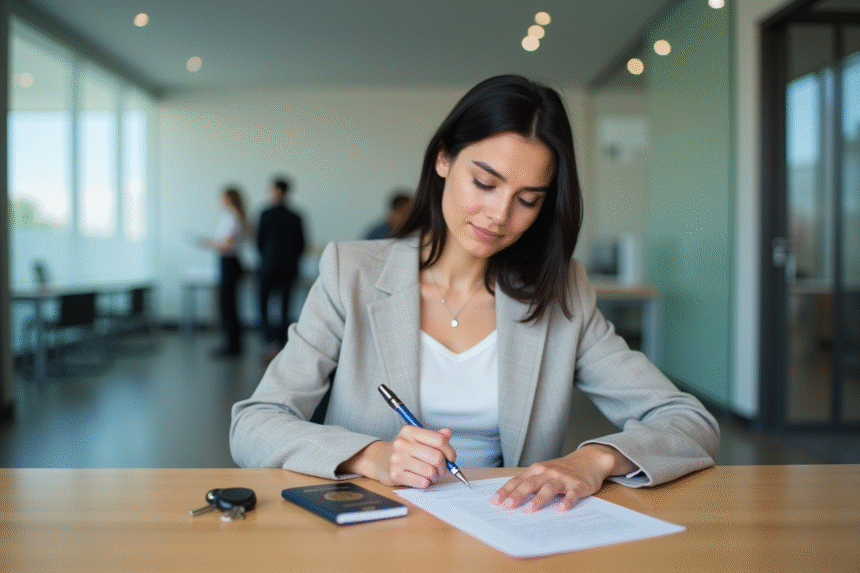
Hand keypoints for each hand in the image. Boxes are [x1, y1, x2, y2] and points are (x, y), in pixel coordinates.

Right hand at [338, 426, 457, 488]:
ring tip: (431, 474)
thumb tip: (447, 433)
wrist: (378, 460)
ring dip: (435, 476)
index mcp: (410, 431)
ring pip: (430, 471)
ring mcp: (397, 460)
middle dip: (443, 466)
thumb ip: (433, 437)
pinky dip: (426, 482)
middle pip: (436, 457)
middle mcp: (402, 444)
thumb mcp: (416, 438)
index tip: (451, 457)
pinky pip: (421, 482)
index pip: (438, 440)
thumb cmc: (403, 450)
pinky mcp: (395, 475)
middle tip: (441, 469)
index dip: (449, 450)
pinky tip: (422, 479)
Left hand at [490, 444, 634, 512]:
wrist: (589, 459)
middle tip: (507, 506)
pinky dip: (567, 501)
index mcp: (537, 469)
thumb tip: (510, 497)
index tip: (495, 501)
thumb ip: (530, 481)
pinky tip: (561, 509)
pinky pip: (572, 494)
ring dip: (538, 499)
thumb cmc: (562, 469)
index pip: (518, 480)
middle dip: (517, 495)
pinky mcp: (578, 485)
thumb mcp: (544, 471)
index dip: (506, 490)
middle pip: (530, 484)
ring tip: (529, 510)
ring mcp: (563, 478)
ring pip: (549, 488)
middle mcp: (548, 472)